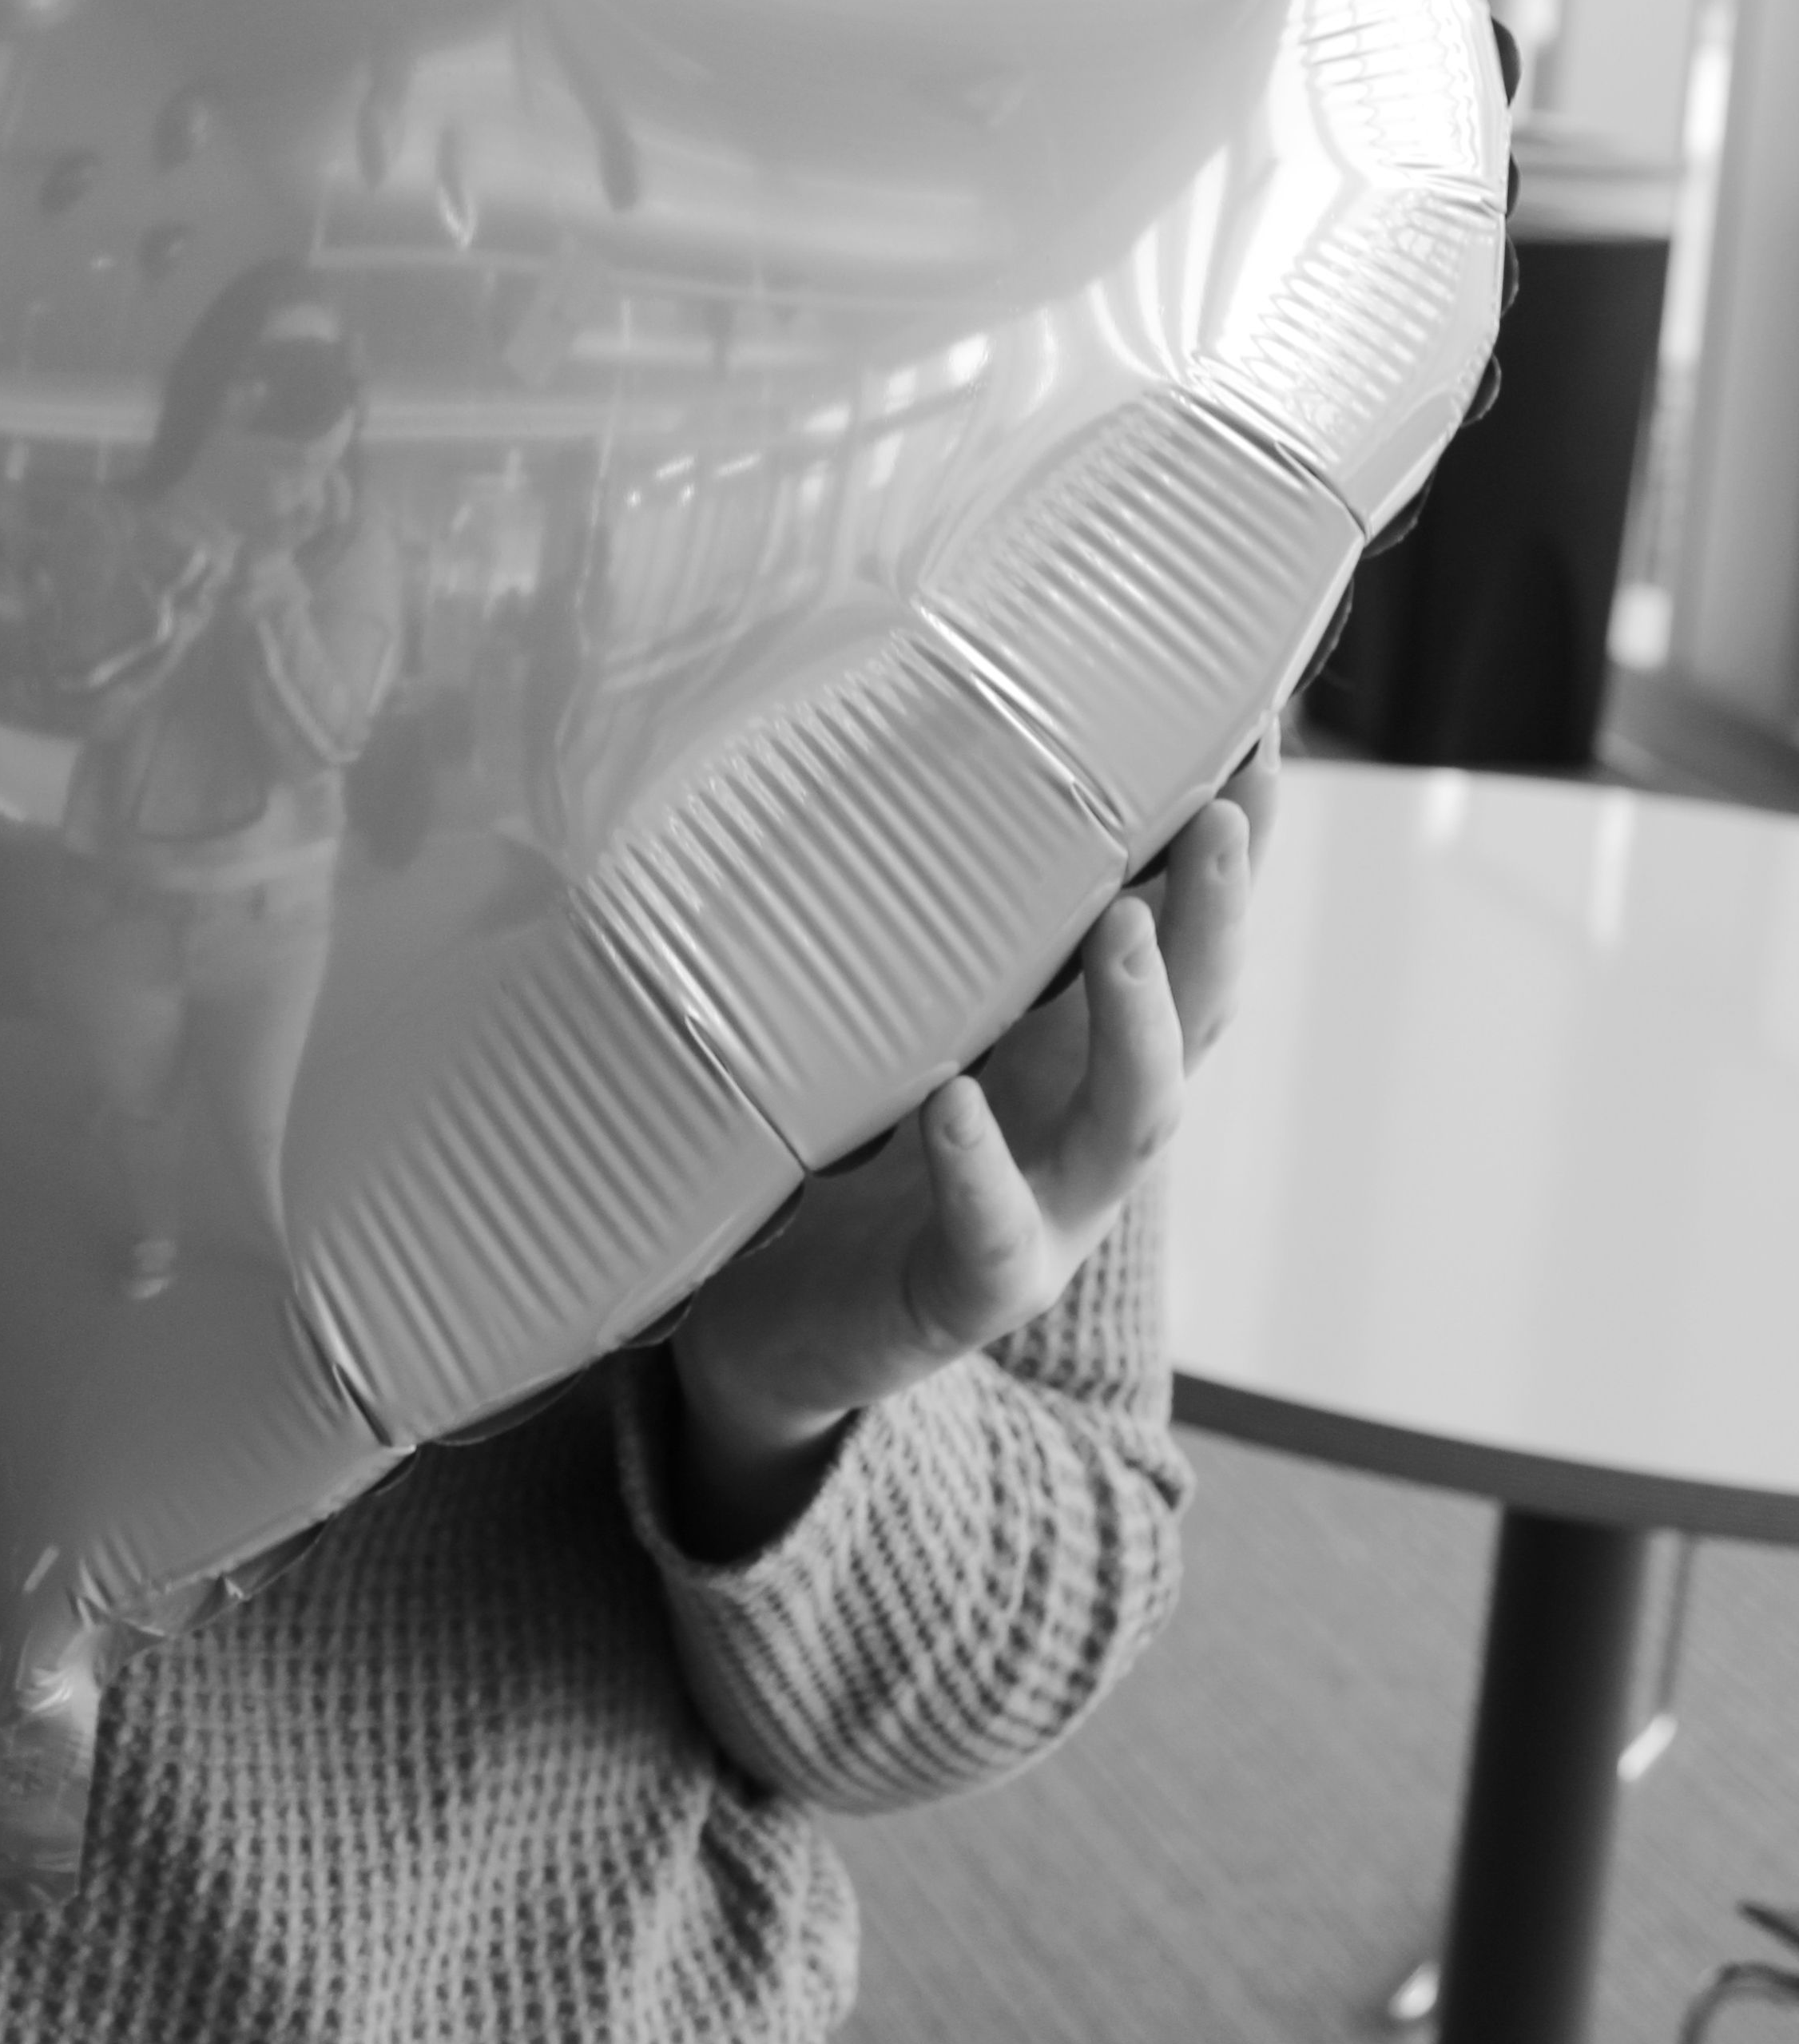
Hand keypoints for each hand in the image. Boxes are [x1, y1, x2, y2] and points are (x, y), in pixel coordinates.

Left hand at [666, 726, 1278, 1556]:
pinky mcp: (967, 1290)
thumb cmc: (854, 1136)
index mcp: (1079, 1033)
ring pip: (1133, 1119)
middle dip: (1221, 911)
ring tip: (1124, 923)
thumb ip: (951, 913)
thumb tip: (931, 741)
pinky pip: (993, 1235)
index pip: (1184, 927)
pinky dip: (980, 1168)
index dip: (1235, 840)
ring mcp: (1047, 1209)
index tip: (1261, 725)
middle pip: (1196, 1009)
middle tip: (1226, 808)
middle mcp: (1088, 1116)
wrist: (782, 1319)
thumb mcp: (916, 1005)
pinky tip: (954, 1104)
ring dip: (1140, 1019)